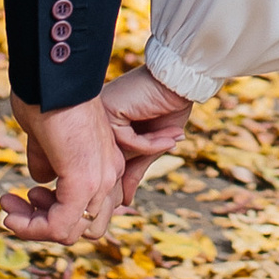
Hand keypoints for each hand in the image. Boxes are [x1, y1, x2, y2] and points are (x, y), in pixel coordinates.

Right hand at [2, 94, 127, 243]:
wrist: (53, 77)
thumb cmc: (47, 98)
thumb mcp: (47, 138)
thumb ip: (48, 162)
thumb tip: (40, 181)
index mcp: (104, 165)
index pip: (89, 210)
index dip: (55, 212)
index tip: (25, 197)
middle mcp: (109, 175)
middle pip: (84, 227)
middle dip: (47, 223)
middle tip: (19, 204)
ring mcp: (99, 181)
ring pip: (72, 232)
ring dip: (36, 227)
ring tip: (10, 208)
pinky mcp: (83, 182)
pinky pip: (60, 226)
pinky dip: (33, 227)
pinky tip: (12, 214)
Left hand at [102, 65, 193, 195]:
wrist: (179, 77)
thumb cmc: (169, 105)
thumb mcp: (154, 142)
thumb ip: (137, 167)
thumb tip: (124, 201)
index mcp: (107, 128)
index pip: (109, 163)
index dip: (122, 179)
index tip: (128, 196)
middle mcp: (98, 121)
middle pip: (111, 161)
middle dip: (132, 170)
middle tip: (141, 181)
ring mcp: (101, 116)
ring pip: (118, 153)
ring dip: (149, 150)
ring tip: (173, 138)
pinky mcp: (110, 111)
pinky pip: (127, 141)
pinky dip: (149, 142)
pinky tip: (169, 134)